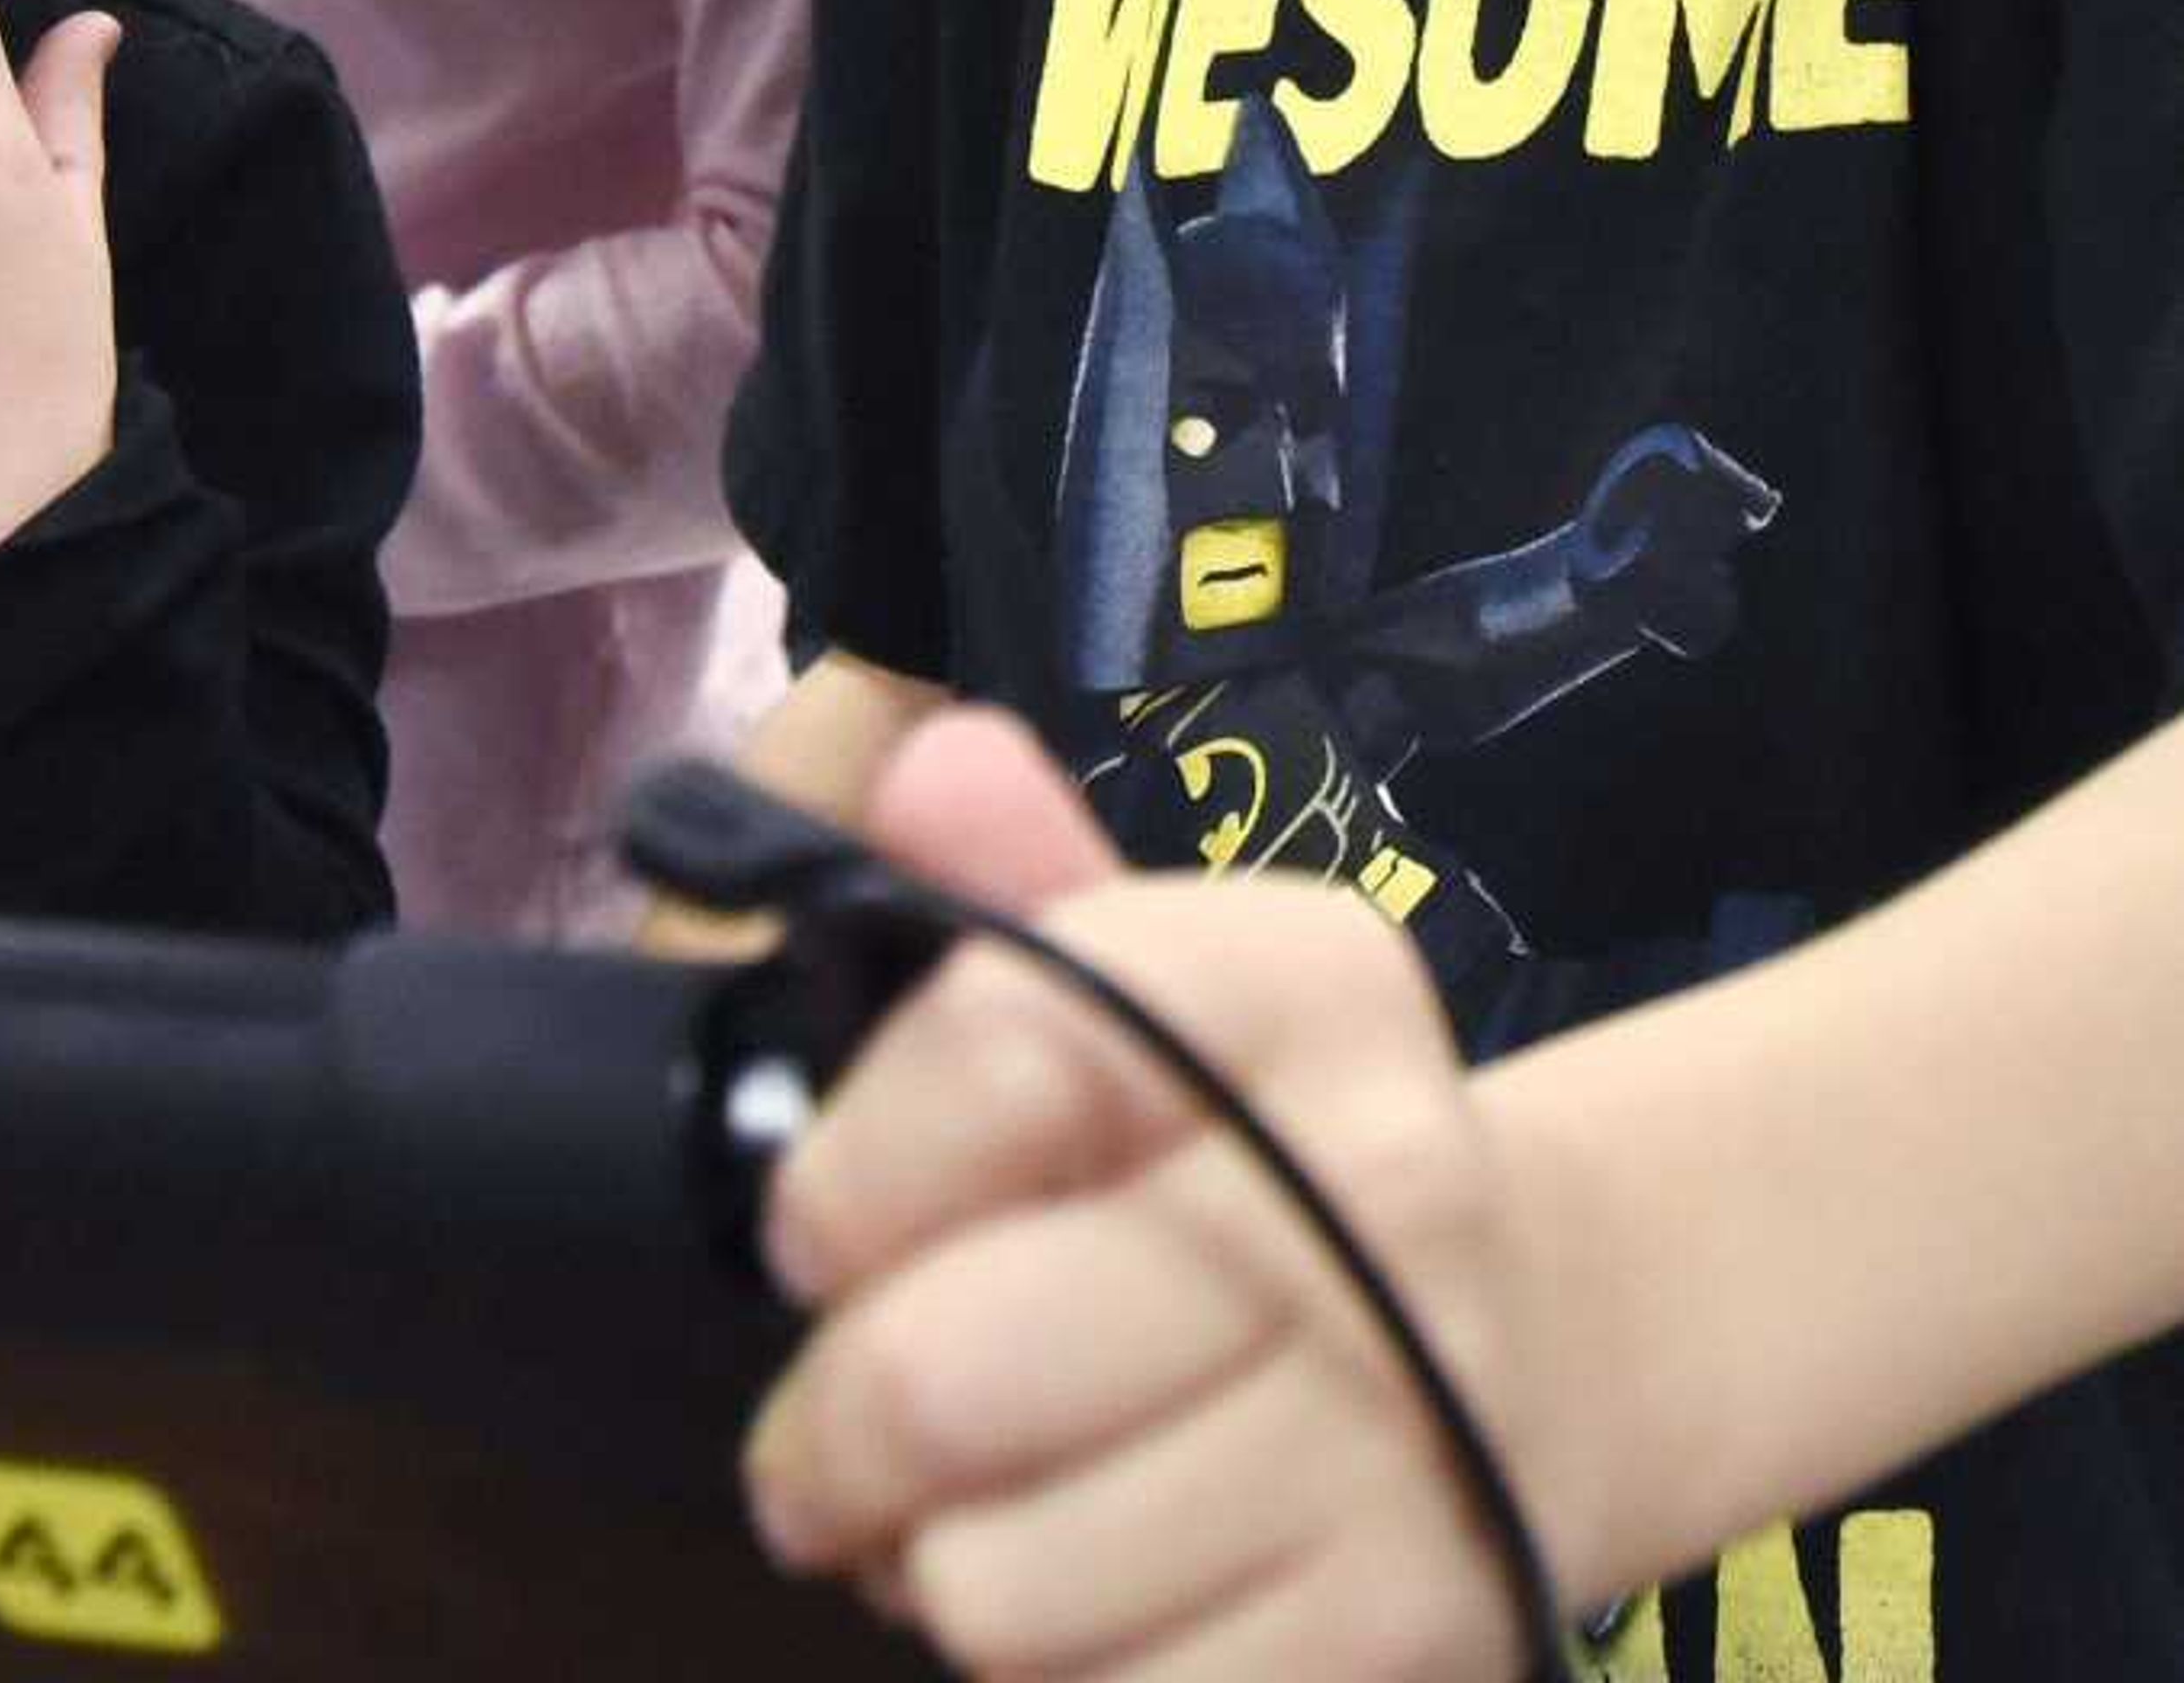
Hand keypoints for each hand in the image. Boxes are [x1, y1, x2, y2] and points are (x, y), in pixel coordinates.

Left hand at [742, 711, 1552, 1682]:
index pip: (995, 1059)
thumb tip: (922, 763)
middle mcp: (1380, 1191)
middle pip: (953, 1370)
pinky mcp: (1408, 1634)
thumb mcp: (1156, 972)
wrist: (1541, 1331)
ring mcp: (1407, 1428)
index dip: (847, 1172)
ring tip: (951, 1522)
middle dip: (833, 1429)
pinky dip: (1056, 1675)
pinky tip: (1080, 1598)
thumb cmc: (1261, 1140)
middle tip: (827, 1440)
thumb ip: (1013, 880)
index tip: (813, 1228)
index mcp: (1297, 985)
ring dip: (927, 1574)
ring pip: (1001, 1589)